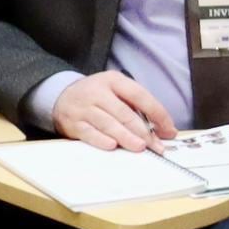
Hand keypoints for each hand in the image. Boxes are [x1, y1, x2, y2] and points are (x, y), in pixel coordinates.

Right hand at [51, 71, 179, 150]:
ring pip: (108, 123)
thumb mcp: (115, 91)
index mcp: (113, 80)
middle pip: (124, 113)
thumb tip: (161, 130)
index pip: (140, 95)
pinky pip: (89, 133)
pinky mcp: (73, 123)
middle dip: (143, 131)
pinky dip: (101, 140)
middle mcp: (98, 92)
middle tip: (156, 146)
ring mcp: (84, 108)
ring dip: (126, 137)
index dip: (157, 113)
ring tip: (140, 147)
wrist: (60, 96)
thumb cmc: (96, 97)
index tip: (169, 130)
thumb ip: (135, 107)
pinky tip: (113, 146)